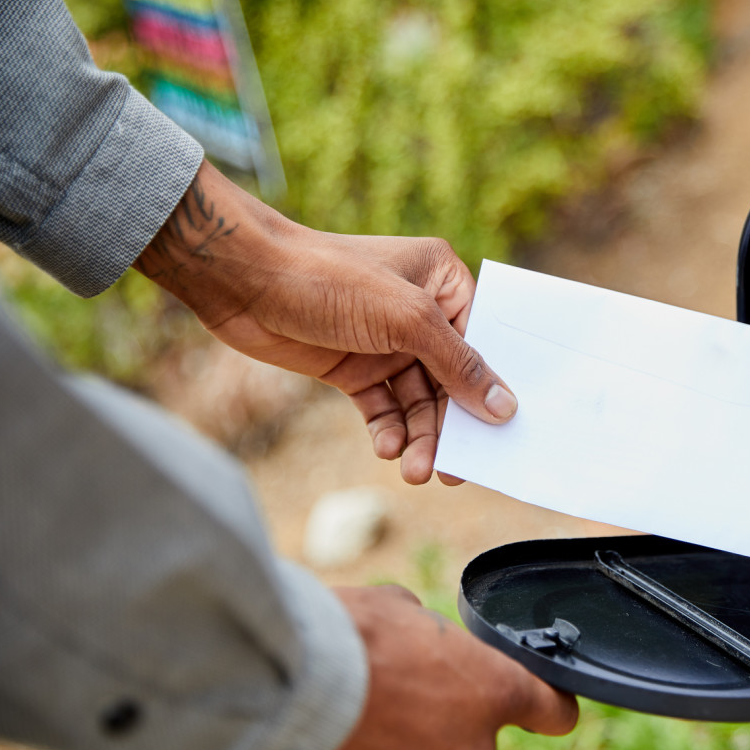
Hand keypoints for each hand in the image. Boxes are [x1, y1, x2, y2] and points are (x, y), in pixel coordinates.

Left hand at [135, 161, 506, 483]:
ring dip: (420, 436)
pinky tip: (387, 447)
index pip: (483, 341)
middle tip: (456, 470)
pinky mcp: (353, 366)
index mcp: (443, 281)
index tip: (504, 430)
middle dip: (452, 425)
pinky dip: (388, 430)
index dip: (493, 385)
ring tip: (415, 470)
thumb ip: (458, 365)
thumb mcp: (407, 320)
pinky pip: (383, 407)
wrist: (244, 281)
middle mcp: (419, 312)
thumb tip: (504, 406)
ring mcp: (385, 342)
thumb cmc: (330, 278)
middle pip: (452, 379)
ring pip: (418, 401)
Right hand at [287, 585, 577, 749]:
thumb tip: (419, 635)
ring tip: (361, 743)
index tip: (546, 712)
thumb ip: (428, 635)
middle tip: (401, 716)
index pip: (553, 712)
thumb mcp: (400, 611)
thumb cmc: (346, 636)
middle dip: (448, 742)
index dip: (548, 710)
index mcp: (493, 690)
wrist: (289, 689)